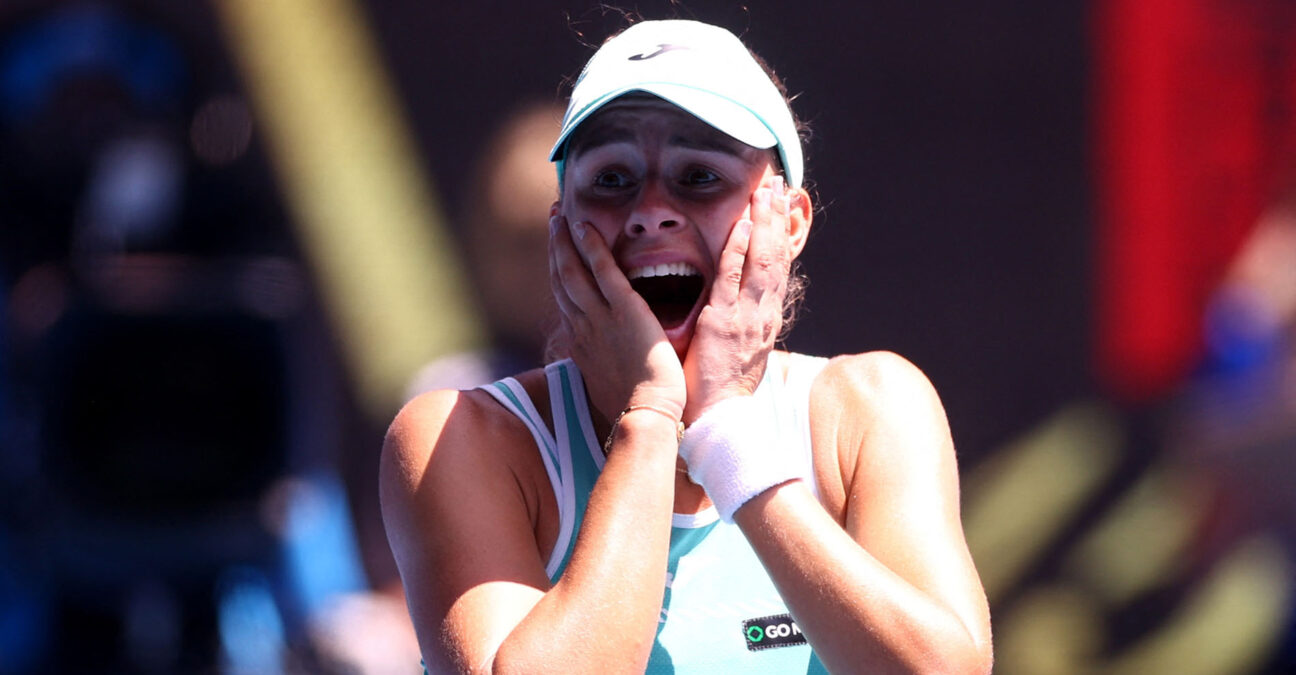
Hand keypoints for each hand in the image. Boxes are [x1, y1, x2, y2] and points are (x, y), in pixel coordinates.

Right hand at [549, 213, 685, 422]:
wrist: (646, 415)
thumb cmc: (636, 409)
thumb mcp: (611, 386)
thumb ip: (608, 368)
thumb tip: (608, 368)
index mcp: (581, 346)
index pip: (565, 301)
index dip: (558, 274)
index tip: (557, 256)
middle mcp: (582, 328)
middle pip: (560, 280)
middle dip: (555, 249)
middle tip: (553, 223)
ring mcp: (599, 317)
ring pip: (571, 270)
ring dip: (563, 240)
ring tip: (559, 215)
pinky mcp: (623, 309)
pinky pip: (601, 269)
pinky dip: (590, 245)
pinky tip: (584, 226)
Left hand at [681, 175, 793, 422]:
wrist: (718, 419)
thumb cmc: (720, 387)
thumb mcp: (741, 349)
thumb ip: (743, 321)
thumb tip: (742, 304)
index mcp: (766, 319)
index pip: (778, 268)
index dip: (781, 235)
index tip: (781, 207)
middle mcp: (763, 314)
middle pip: (777, 257)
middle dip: (779, 219)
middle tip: (779, 185)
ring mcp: (746, 317)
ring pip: (762, 262)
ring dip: (765, 224)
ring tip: (766, 193)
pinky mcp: (724, 323)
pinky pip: (733, 280)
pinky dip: (740, 251)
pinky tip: (742, 226)